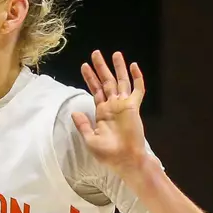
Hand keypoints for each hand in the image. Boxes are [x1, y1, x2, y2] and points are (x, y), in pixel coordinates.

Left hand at [72, 50, 152, 176]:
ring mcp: (124, 105)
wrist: (125, 160)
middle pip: (107, 82)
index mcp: (102, 112)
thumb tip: (74, 111)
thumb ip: (82, 125)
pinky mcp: (134, 107)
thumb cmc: (108, 154)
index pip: (95, 90)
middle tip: (96, 53)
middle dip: (101, 68)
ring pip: (121, 82)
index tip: (84, 66)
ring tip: (115, 54)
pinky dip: (137, 78)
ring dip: (118, 68)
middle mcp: (113, 106)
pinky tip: (133, 66)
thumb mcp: (89, 139)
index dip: (90, 78)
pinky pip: (137, 90)